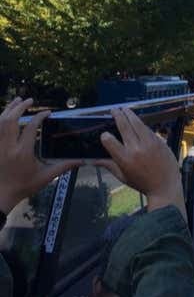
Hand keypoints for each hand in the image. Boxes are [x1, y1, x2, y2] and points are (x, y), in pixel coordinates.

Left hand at [0, 98, 79, 213]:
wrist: (0, 196)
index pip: (31, 127)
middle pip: (10, 120)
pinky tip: (6, 115)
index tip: (48, 112)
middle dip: (19, 107)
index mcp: (23, 152)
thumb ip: (63, 166)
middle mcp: (8, 147)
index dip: (39, 117)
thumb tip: (82, 160)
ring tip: (16, 101)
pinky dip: (0, 120)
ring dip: (7, 110)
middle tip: (29, 99)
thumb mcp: (45, 177)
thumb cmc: (23, 187)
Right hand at [96, 108, 184, 218]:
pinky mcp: (160, 141)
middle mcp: (137, 149)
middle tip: (114, 110)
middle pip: (125, 127)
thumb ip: (108, 164)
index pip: (110, 141)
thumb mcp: (122, 176)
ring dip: (130, 115)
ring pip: (138, 124)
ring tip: (125, 109)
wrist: (165, 186)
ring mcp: (150, 143)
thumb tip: (91, 159)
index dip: (105, 136)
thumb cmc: (142, 183)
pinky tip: (137, 121)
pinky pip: (148, 129)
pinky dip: (141, 124)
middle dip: (118, 116)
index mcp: (125, 159)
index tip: (104, 133)